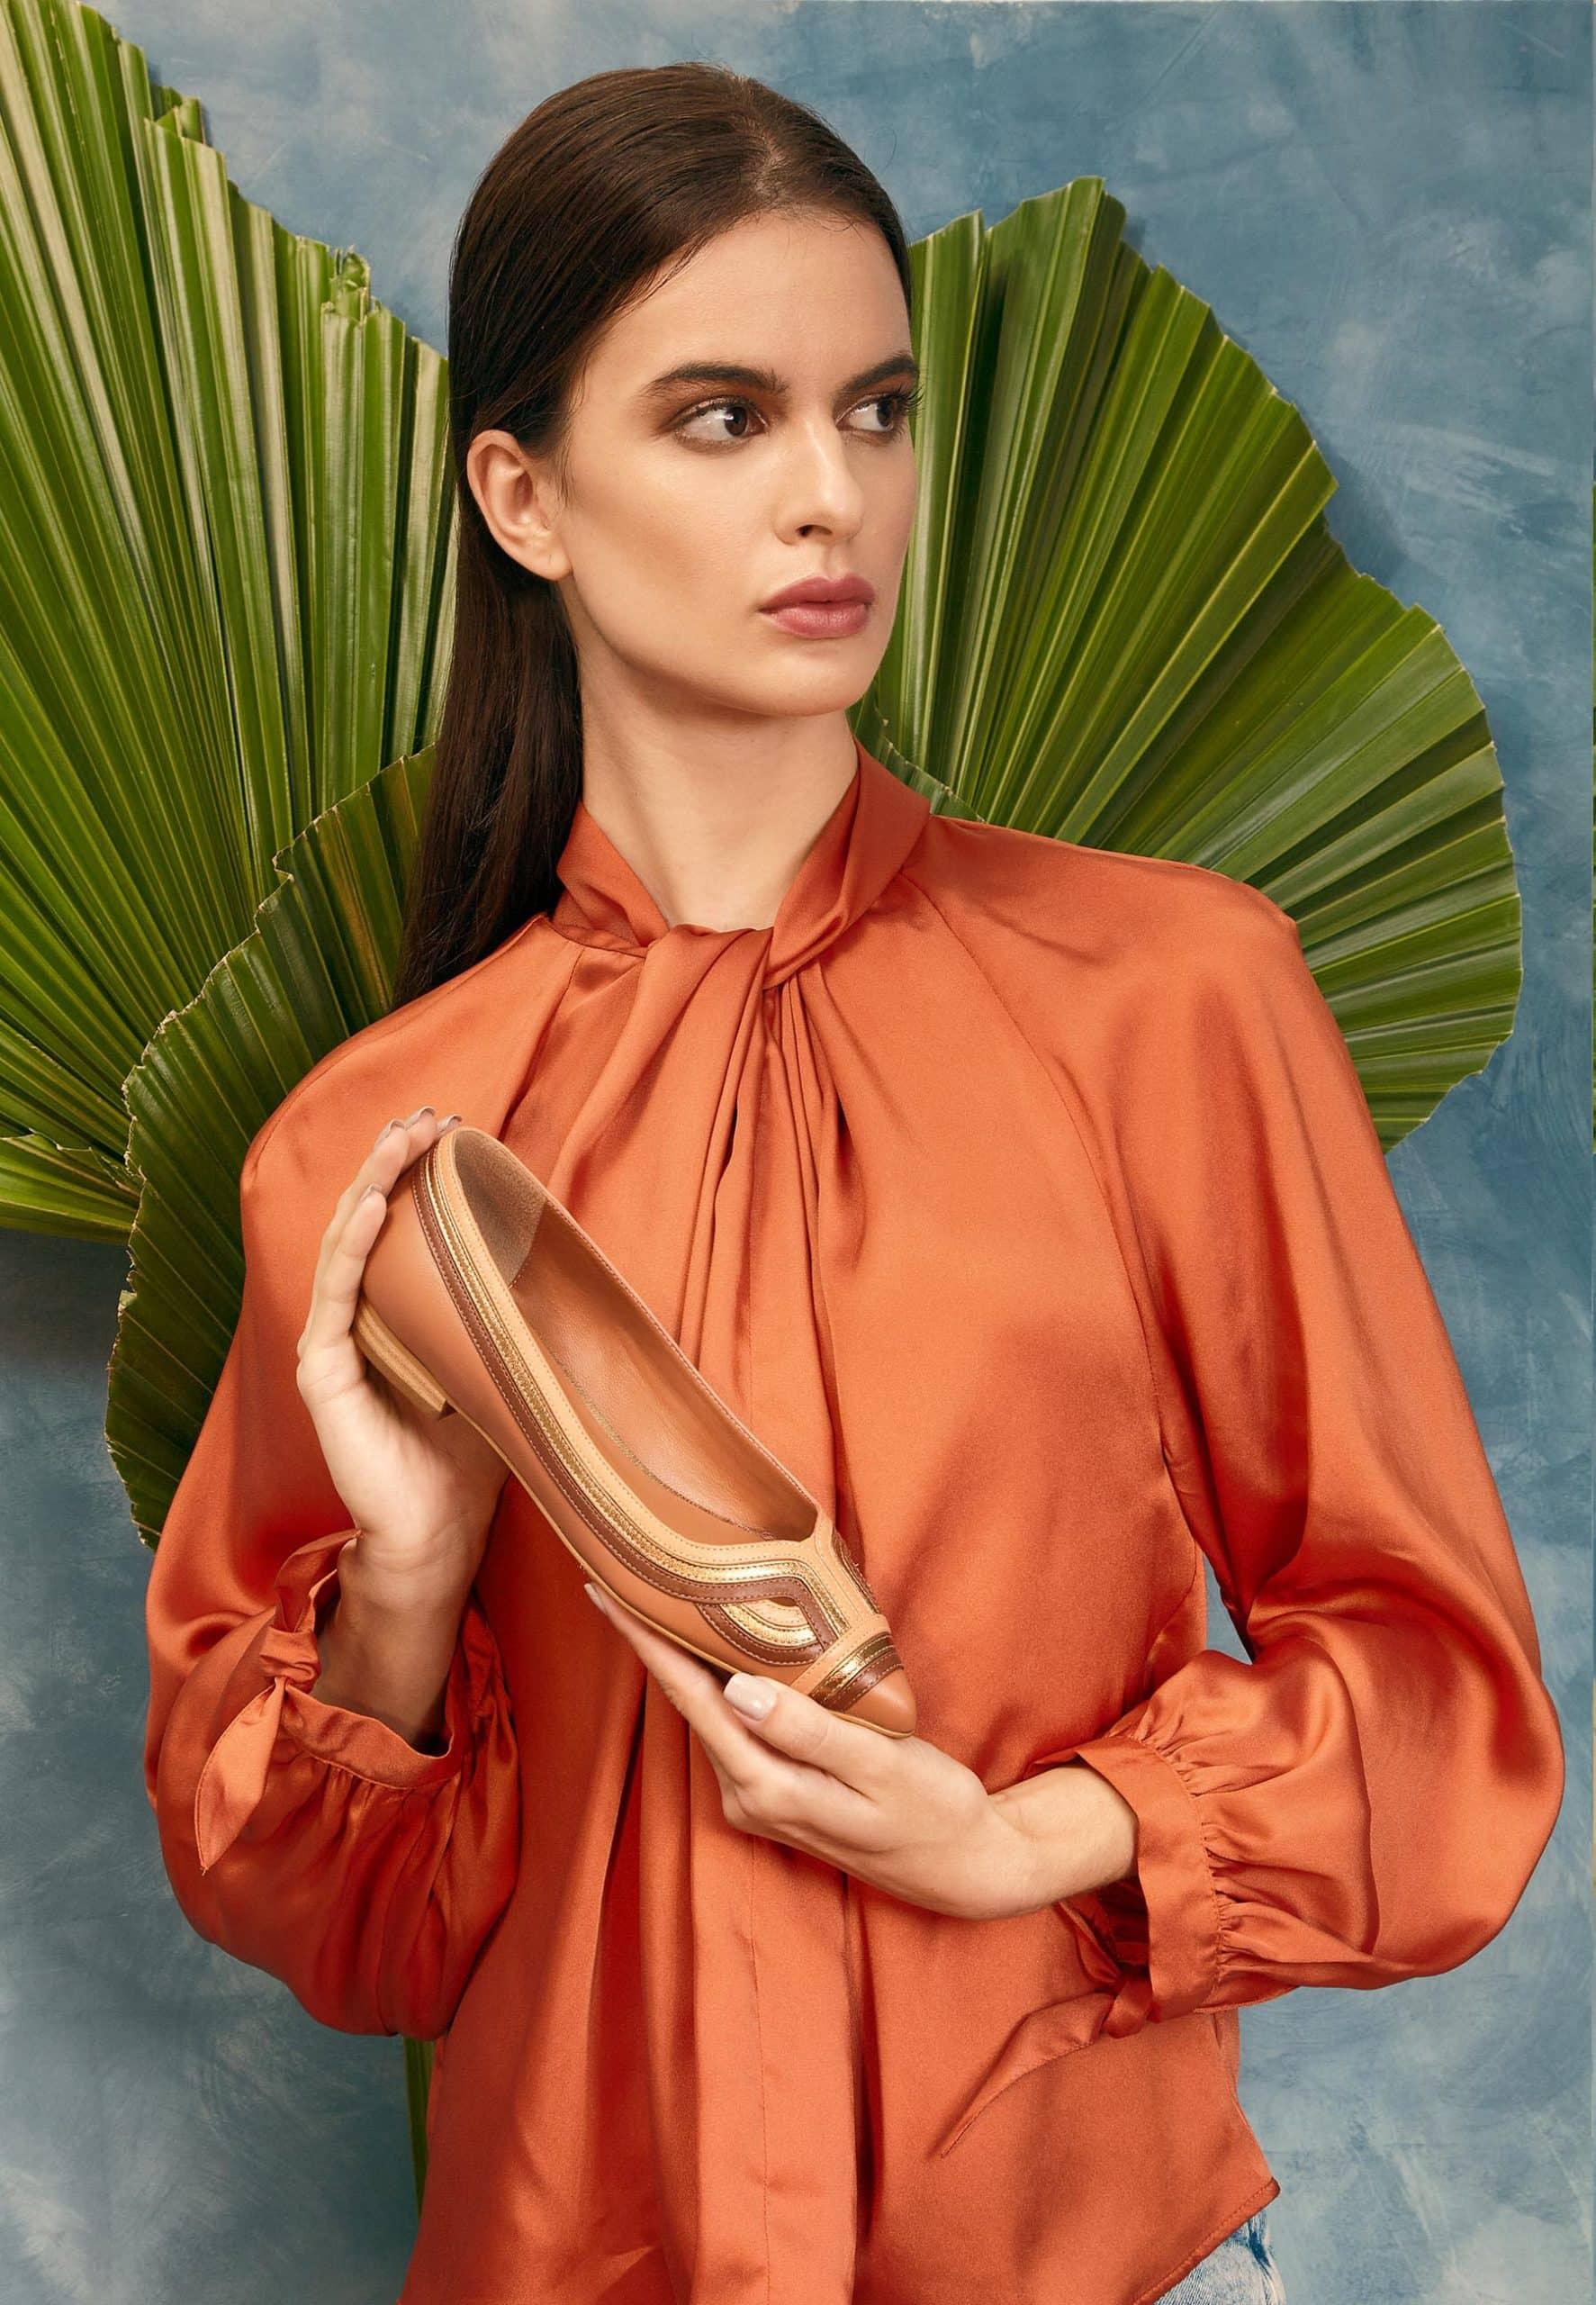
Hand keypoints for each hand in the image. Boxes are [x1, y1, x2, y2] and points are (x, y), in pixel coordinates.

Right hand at [295, 1106, 509, 1609]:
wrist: (438, 1533)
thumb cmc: (468, 1459)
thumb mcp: (498, 1367)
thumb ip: (507, 1319)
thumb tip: (564, 1264)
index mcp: (390, 1318)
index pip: (396, 1228)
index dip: (415, 1175)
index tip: (450, 1128)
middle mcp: (354, 1322)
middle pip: (364, 1222)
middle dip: (392, 1161)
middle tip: (425, 1113)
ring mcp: (332, 1345)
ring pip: (345, 1243)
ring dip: (372, 1184)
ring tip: (399, 1137)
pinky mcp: (324, 1374)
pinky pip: (336, 1295)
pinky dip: (355, 1244)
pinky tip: (376, 1203)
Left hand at [583, 1582, 1054, 1920]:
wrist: (963, 1867)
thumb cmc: (932, 1811)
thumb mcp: (881, 1767)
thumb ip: (809, 1732)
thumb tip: (737, 1690)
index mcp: (765, 1787)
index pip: (691, 1700)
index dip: (646, 1643)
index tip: (604, 1592)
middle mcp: (747, 1796)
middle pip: (690, 1703)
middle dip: (654, 1641)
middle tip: (626, 1573)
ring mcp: (759, 1798)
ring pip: (711, 1713)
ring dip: (686, 1659)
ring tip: (662, 1598)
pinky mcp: (778, 1791)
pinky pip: (736, 1726)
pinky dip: (720, 1682)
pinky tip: (718, 1649)